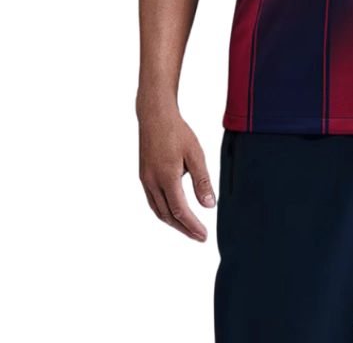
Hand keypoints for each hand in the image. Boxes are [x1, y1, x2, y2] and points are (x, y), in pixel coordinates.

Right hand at [138, 108, 215, 241]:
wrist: (155, 115)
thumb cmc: (178, 132)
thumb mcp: (195, 154)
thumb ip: (202, 180)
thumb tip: (209, 206)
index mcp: (166, 177)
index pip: (180, 211)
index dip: (192, 226)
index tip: (204, 236)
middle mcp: (152, 182)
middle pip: (168, 216)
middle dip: (184, 229)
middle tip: (199, 237)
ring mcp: (146, 180)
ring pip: (158, 211)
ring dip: (173, 223)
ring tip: (188, 229)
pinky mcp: (144, 176)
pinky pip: (153, 202)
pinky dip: (164, 212)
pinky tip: (173, 212)